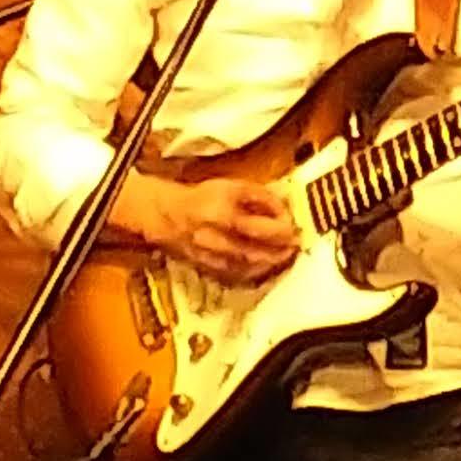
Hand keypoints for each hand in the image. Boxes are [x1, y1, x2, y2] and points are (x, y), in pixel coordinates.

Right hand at [126, 172, 300, 282]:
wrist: (166, 214)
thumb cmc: (204, 197)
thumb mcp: (234, 187)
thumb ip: (261, 197)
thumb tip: (285, 211)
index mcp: (222, 210)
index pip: (256, 222)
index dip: (279, 227)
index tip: (294, 227)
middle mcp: (213, 233)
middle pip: (252, 247)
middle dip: (278, 250)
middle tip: (295, 247)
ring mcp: (207, 252)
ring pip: (243, 263)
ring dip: (268, 263)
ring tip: (285, 258)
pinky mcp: (204, 265)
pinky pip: (231, 273)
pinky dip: (251, 271)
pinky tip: (265, 267)